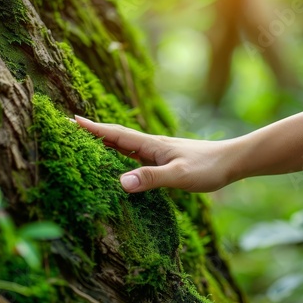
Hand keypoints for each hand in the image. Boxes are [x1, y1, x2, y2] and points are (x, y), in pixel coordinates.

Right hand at [74, 116, 239, 192]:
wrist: (231, 161)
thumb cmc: (208, 167)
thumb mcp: (179, 175)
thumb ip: (151, 178)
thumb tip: (120, 182)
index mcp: (151, 145)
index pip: (116, 134)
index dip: (94, 128)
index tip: (71, 120)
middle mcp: (151, 145)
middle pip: (117, 136)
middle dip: (94, 132)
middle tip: (72, 128)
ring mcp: (158, 152)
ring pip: (126, 145)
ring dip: (106, 142)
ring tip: (87, 142)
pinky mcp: (164, 160)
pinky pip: (136, 155)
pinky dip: (121, 155)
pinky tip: (119, 162)